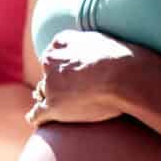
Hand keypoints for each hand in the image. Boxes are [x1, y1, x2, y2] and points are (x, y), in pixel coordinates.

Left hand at [26, 29, 155, 125]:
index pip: (53, 56)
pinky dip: (35, 118)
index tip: (69, 76)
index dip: (61, 68)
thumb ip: (83, 43)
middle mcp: (50, 61)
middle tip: (69, 93)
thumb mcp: (99, 39)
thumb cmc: (121, 60)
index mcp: (60, 44)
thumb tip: (83, 50)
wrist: (125, 78)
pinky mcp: (53, 106)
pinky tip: (35, 121)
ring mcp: (50, 85)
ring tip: (58, 108)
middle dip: (54, 83)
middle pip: (47, 75)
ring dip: (49, 99)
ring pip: (43, 93)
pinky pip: (37, 114)